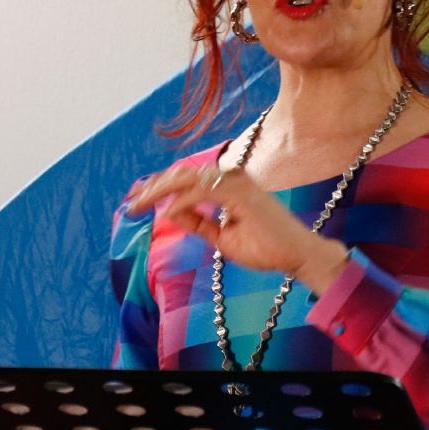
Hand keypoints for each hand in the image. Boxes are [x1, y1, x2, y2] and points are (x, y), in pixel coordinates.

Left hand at [126, 163, 350, 292]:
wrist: (297, 255)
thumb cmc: (265, 247)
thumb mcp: (221, 237)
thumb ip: (197, 223)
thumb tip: (169, 212)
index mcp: (228, 185)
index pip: (188, 179)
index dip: (160, 187)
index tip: (138, 200)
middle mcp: (232, 178)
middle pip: (183, 173)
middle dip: (154, 186)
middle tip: (132, 202)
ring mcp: (237, 182)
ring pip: (189, 178)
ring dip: (161, 190)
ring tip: (140, 204)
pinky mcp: (241, 193)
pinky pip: (202, 192)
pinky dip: (182, 202)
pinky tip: (167, 213)